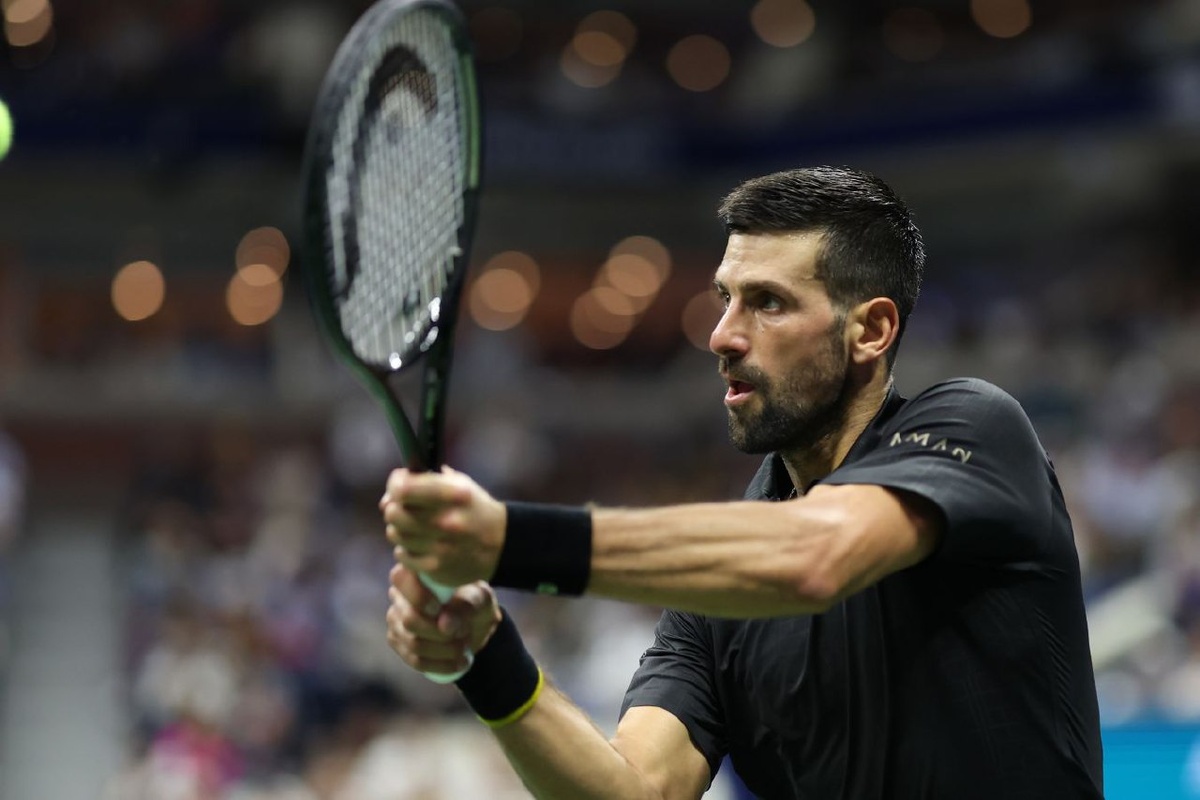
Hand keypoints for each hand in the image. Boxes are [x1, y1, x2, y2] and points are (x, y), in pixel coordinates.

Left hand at [380, 466, 505, 586]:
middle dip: (395, 508)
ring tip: (415, 527)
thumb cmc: (474, 509)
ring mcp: (440, 547)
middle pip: (393, 513)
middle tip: (405, 509)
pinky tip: (419, 544)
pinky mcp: (436, 568)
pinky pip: (402, 556)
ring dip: (400, 529)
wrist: (501, 545)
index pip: (403, 489)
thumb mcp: (458, 484)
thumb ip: (424, 482)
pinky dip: (406, 549)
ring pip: (395, 535)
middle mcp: (446, 521)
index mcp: (453, 494)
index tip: (398, 485)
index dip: (394, 485)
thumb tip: (388, 498)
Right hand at [386, 563, 500, 675]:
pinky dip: (441, 664)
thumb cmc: (474, 601)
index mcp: (415, 572)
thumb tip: (445, 625)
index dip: (420, 597)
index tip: (441, 609)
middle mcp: (399, 595)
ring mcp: (396, 620)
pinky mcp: (399, 643)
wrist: (475, 623)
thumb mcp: (479, 598)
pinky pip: (415, 660)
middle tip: (464, 632)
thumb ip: (466, 605)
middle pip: (409, 620)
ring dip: (445, 650)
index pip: (401, 579)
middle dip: (441, 633)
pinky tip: (460, 662)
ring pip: (414, 643)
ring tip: (465, 647)